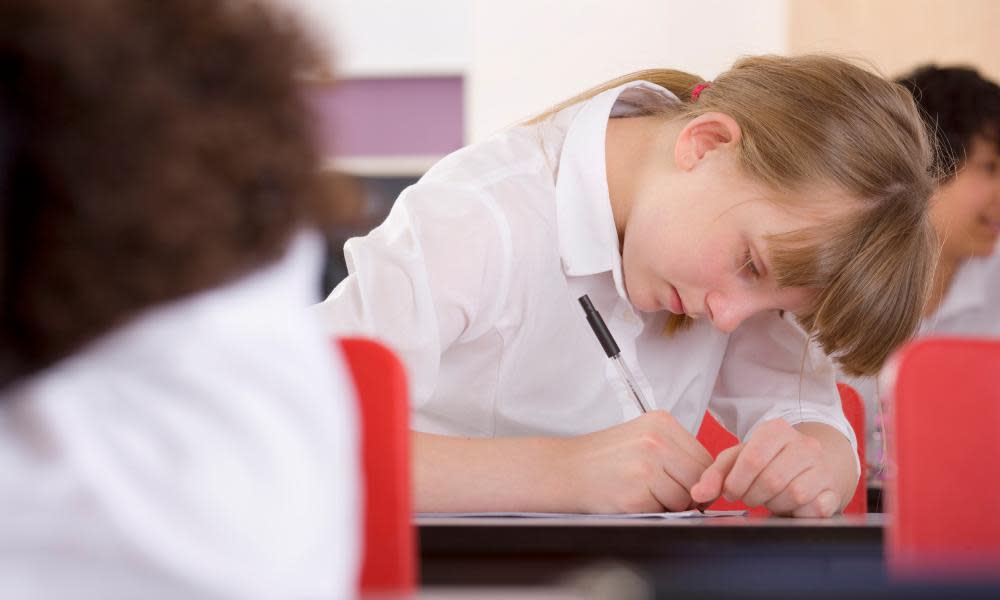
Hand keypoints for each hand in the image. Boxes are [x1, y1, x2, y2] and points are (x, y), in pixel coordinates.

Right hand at [562, 410, 713, 513]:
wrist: (564, 470)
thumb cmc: (603, 459)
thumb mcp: (641, 438)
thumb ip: (675, 452)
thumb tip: (710, 483)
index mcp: (661, 422)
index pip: (705, 457)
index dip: (700, 478)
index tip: (684, 486)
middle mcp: (656, 440)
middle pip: (701, 478)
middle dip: (689, 493)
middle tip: (663, 495)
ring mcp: (647, 466)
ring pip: (686, 497)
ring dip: (671, 504)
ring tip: (644, 494)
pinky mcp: (637, 494)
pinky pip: (666, 512)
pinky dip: (654, 512)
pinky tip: (633, 500)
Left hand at [689, 419, 842, 516]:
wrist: (811, 465)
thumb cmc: (768, 462)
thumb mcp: (738, 460)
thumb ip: (714, 475)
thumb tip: (698, 494)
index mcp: (776, 430)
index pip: (752, 459)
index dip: (736, 482)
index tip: (731, 492)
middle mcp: (804, 445)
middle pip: (772, 479)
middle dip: (753, 496)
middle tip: (749, 497)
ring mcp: (822, 467)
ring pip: (794, 495)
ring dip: (774, 504)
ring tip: (770, 499)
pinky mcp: (834, 491)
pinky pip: (814, 508)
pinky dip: (796, 513)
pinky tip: (790, 506)